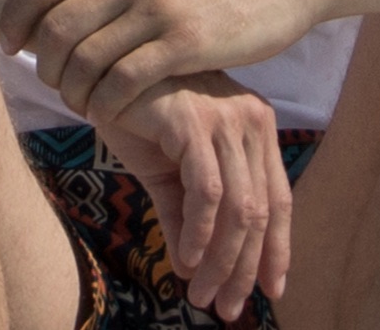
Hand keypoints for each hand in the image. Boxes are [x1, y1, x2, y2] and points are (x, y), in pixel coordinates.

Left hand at [0, 0, 320, 122]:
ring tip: (83, 106)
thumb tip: (67, 3)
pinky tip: (113, 114)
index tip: (10, 44)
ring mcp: (158, 7)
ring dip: (73, 93)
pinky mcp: (186, 42)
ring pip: (84, 59)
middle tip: (54, 86)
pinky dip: (106, 105)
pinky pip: (124, 81)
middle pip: (55, 27)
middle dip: (44, 66)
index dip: (14, 15)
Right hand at [98, 71, 290, 321]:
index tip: (270, 292)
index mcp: (254, 126)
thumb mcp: (168, 172)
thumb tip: (193, 271)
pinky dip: (200, 232)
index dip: (278, 250)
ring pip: (240, 207)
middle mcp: (249, 118)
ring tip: (200, 295)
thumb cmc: (138, 115)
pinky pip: (208, 191)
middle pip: (262, 210)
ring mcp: (223, 117)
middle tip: (225, 308)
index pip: (279, 198)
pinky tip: (185, 257)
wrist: (100, 73)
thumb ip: (185, 215)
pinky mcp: (193, 121)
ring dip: (222, 261)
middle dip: (246, 268)